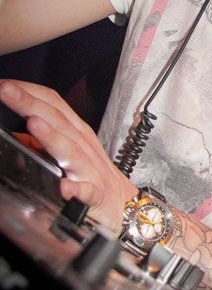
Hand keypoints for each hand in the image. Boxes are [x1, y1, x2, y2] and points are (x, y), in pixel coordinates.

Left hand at [0, 79, 136, 231]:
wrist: (122, 204)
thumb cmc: (93, 174)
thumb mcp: (66, 152)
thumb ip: (39, 143)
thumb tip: (13, 136)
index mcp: (75, 131)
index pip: (52, 103)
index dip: (28, 92)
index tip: (6, 85)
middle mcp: (82, 144)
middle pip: (56, 119)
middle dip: (30, 103)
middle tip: (6, 90)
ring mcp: (89, 169)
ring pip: (70, 150)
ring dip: (51, 136)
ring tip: (33, 124)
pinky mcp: (95, 194)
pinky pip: (86, 191)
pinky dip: (76, 188)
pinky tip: (65, 187)